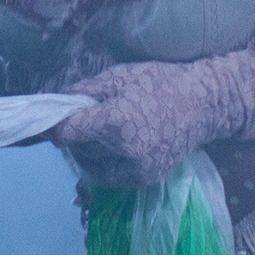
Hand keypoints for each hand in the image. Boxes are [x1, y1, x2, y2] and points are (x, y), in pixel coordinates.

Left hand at [53, 60, 230, 186]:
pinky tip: (111, 148)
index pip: (68, 133)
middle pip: (78, 150)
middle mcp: (122, 151)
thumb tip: (60, 103)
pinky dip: (103, 164)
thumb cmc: (161, 82)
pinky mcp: (144, 179)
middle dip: (74, 136)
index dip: (56, 126)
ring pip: (91, 167)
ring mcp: (135, 169)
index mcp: (114, 122)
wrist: (203, 104)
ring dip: (86, 152)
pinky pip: (110, 177)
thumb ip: (85, 90)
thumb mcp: (119, 76)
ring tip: (97, 134)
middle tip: (81, 121)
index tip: (52, 120)